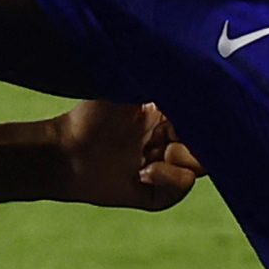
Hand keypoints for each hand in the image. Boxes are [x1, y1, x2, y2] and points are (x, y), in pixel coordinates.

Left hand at [45, 98, 203, 209]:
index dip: (205, 121)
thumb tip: (194, 74)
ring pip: (195, 170)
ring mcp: (161, 169)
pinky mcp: (152, 194)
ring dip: (180, 162)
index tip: (198, 116)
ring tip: (151, 157)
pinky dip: (170, 180)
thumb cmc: (91, 117)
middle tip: (172, 139)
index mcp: (167, 117)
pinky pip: (178, 191)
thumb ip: (163, 85)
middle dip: (197, 144)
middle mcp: (167, 143)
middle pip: (205, 148)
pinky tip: (144, 171)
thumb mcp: (130, 90)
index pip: (202, 122)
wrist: (63, 151)